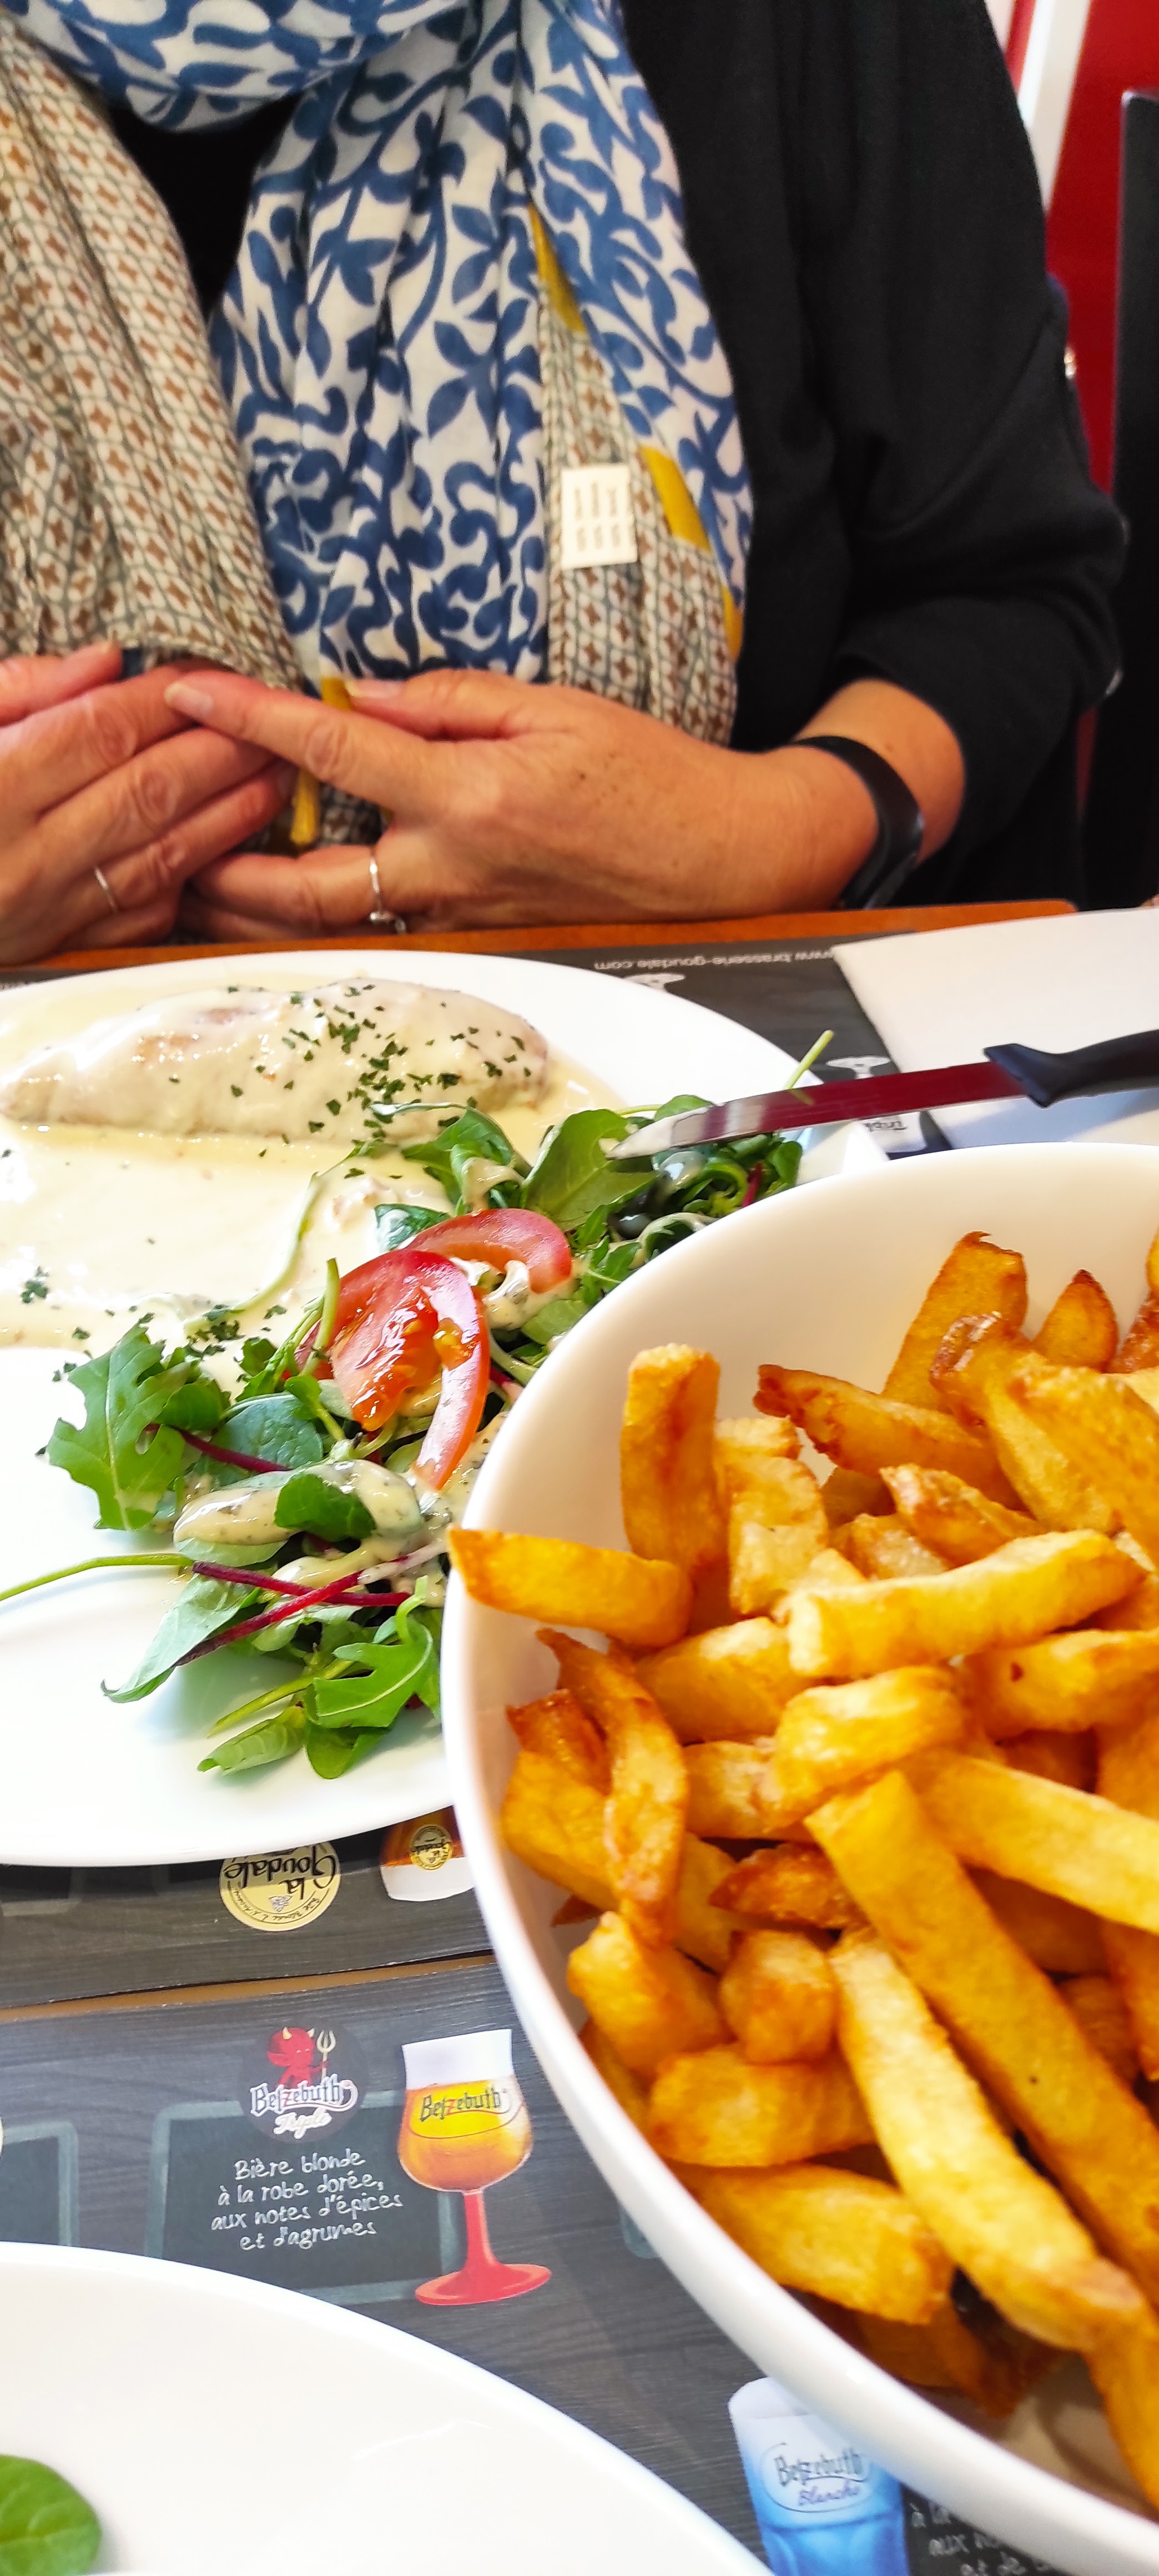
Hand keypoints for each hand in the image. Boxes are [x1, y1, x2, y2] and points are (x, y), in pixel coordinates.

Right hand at [0, 644, 294, 963]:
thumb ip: (15, 690)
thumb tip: (105, 661)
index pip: (97, 730)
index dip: (162, 698)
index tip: (210, 673)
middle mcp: (24, 854)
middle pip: (147, 791)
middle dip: (222, 752)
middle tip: (275, 720)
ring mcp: (47, 911)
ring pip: (162, 856)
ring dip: (231, 814)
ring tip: (280, 776)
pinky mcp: (61, 951)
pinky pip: (143, 915)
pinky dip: (193, 879)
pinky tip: (233, 848)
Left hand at [169, 665, 963, 937]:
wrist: (723, 860)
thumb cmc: (650, 776)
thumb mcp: (552, 707)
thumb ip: (446, 701)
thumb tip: (357, 694)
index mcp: (469, 794)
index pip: (333, 747)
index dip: (251, 718)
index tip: (189, 692)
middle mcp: (453, 869)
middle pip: (303, 885)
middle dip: (222, 867)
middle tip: (172, 836)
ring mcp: (462, 916)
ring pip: (333, 923)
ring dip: (261, 903)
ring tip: (208, 867)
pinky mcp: (478, 939)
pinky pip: (382, 929)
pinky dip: (327, 911)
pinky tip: (295, 883)